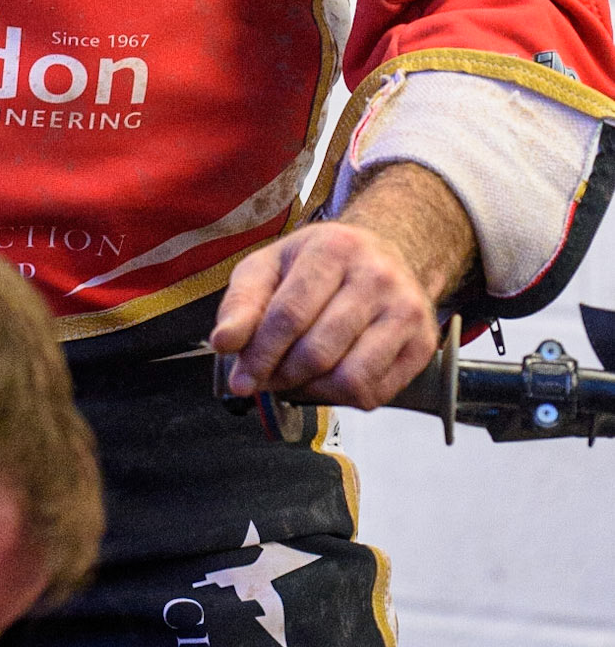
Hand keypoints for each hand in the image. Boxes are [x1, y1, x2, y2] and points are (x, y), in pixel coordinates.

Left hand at [210, 220, 440, 409]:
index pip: (289, 315)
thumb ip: (241, 303)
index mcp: (333, 248)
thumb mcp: (270, 266)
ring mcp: (405, 310)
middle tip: (267, 378)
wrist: (385, 254)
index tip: (241, 380)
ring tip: (297, 377)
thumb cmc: (318, 264)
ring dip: (312, 390)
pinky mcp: (422, 343)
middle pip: (317, 351)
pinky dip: (342, 397)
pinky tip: (329, 377)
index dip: (259, 355)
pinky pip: (375, 393)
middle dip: (282, 375)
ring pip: (349, 378)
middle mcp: (376, 276)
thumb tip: (224, 343)